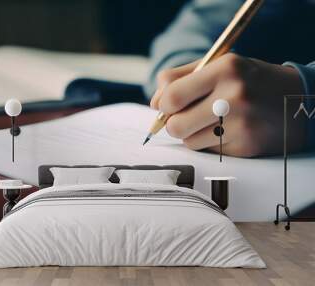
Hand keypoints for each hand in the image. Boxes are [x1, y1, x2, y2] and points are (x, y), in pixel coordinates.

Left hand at [150, 53, 305, 156]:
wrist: (298, 99)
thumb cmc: (249, 81)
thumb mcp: (219, 65)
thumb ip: (180, 77)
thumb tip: (154, 103)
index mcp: (225, 69)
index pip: (172, 96)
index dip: (162, 105)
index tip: (166, 106)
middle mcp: (234, 96)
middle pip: (175, 125)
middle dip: (173, 124)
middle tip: (185, 117)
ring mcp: (242, 124)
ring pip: (189, 142)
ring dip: (192, 134)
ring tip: (211, 121)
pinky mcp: (246, 146)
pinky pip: (208, 151)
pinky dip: (210, 143)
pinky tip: (226, 131)